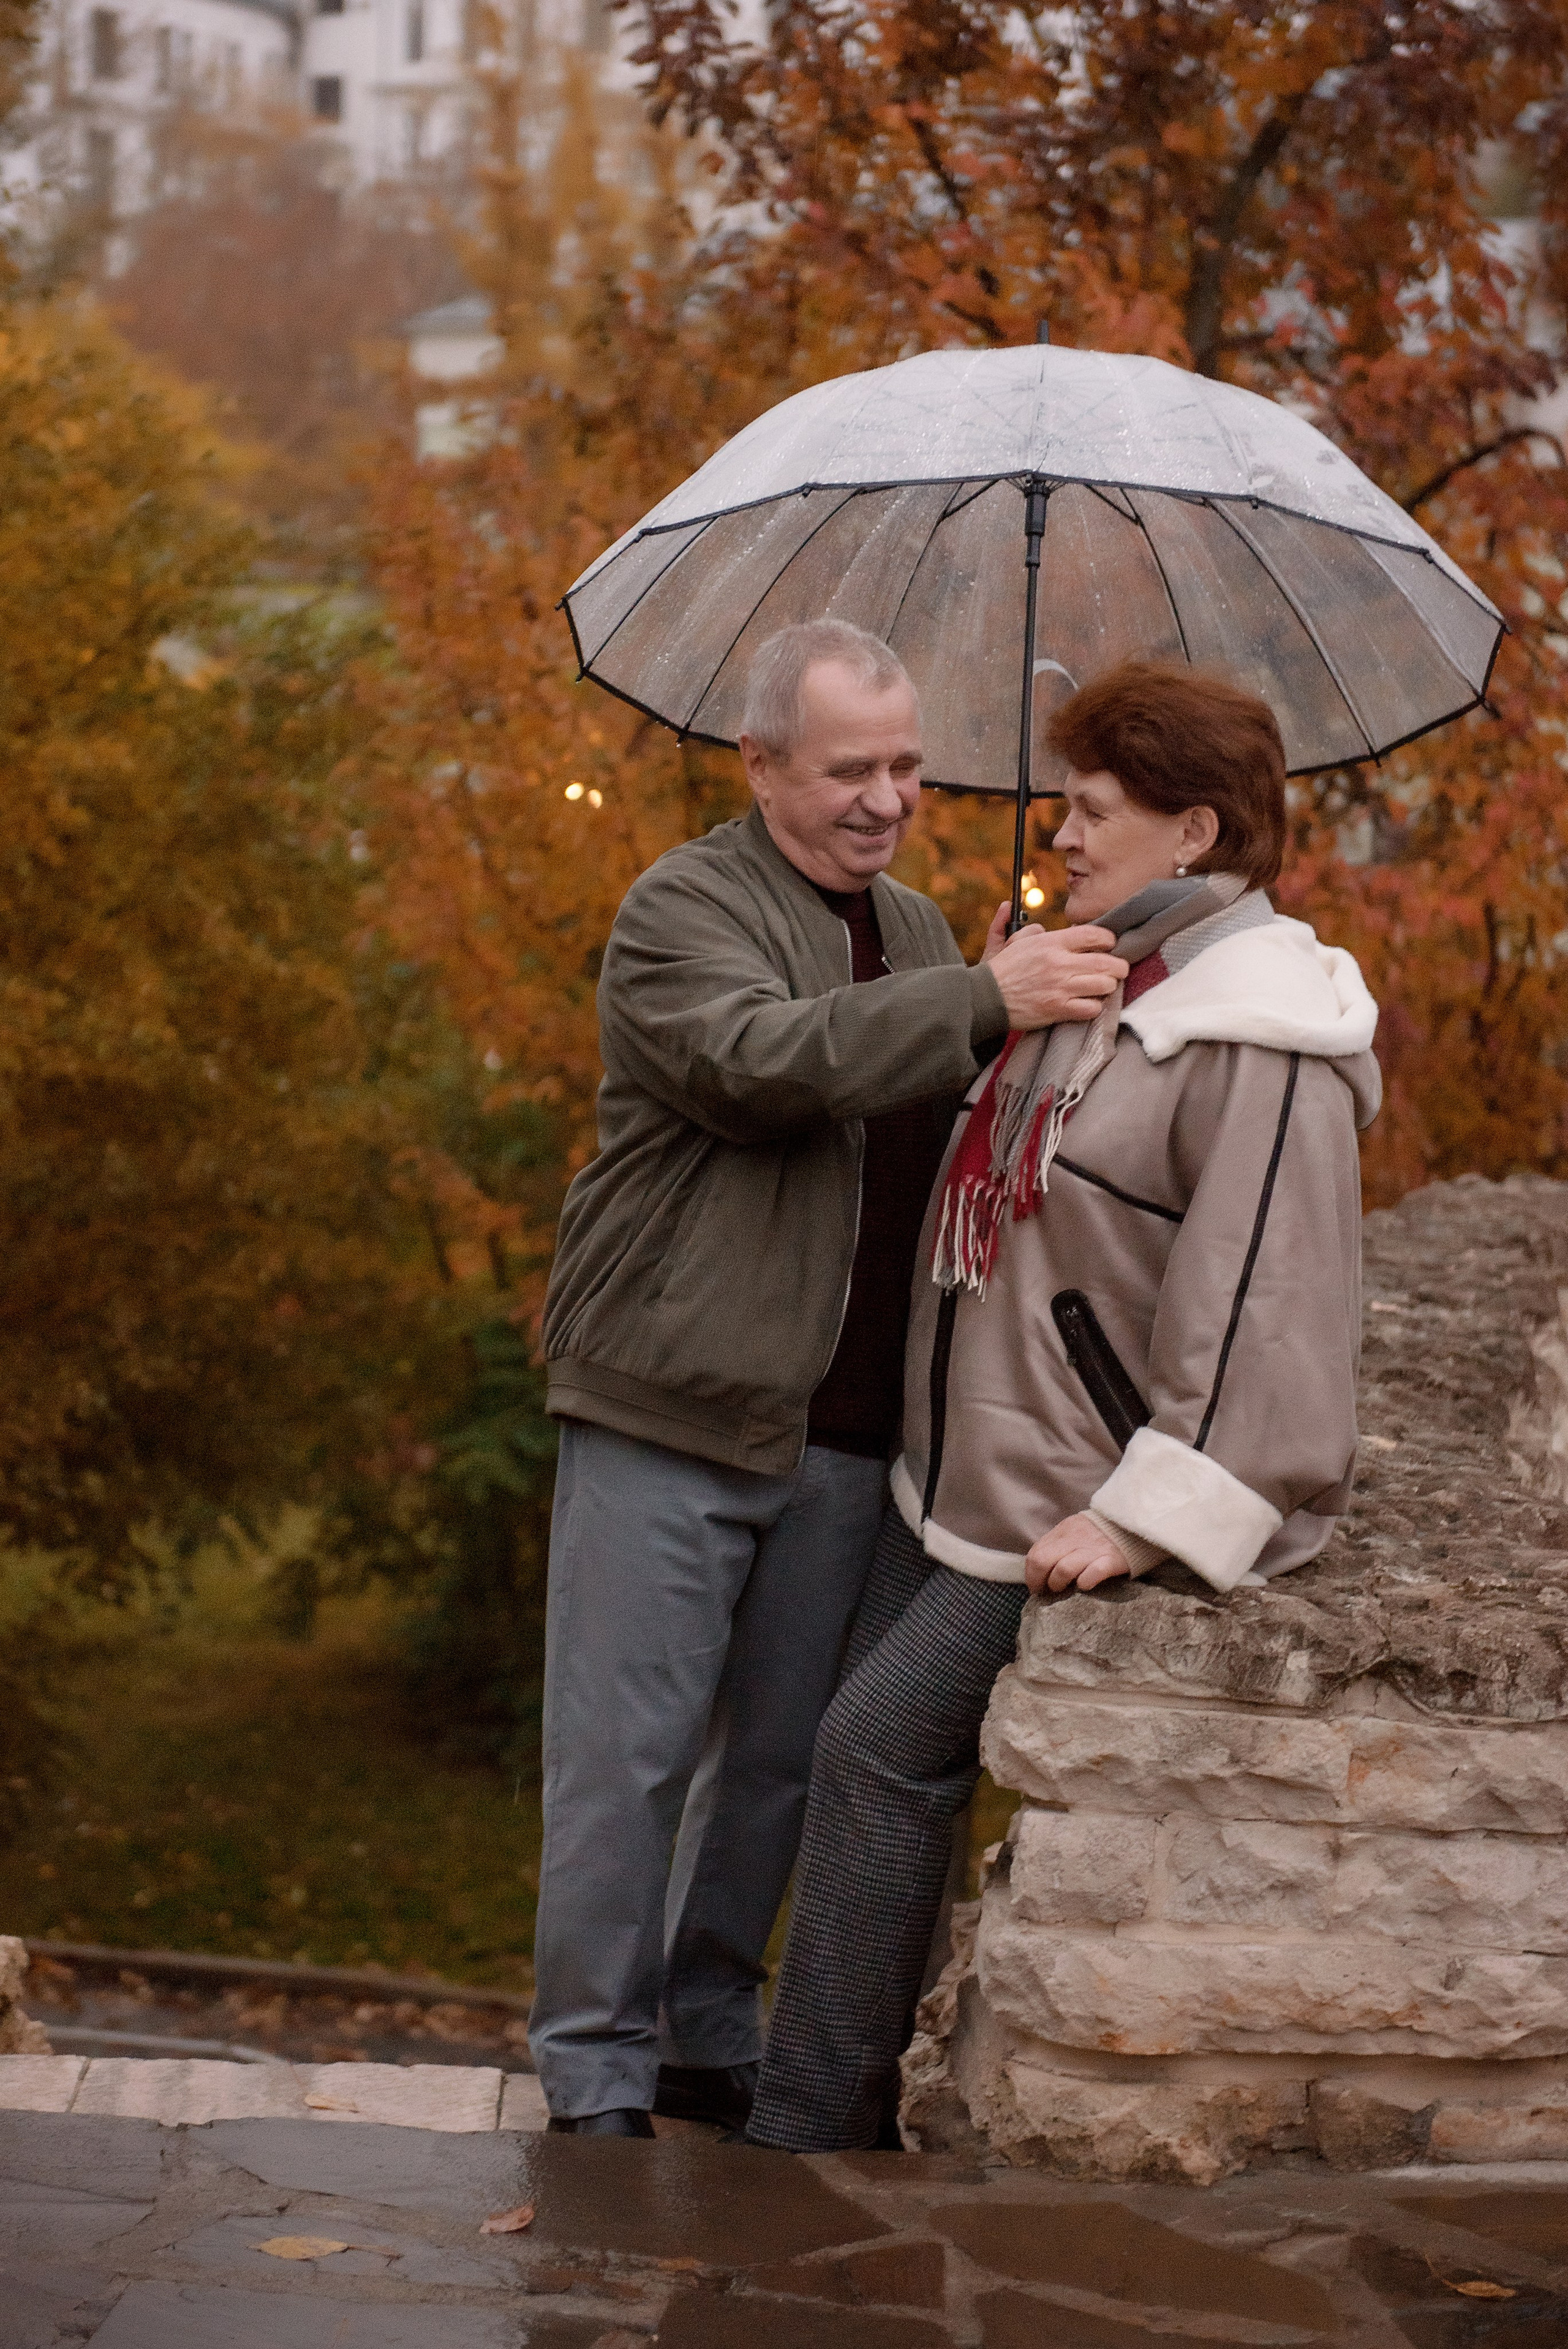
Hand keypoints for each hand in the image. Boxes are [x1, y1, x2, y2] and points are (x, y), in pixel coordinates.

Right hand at [983, 907, 1127, 1030]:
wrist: (986, 998)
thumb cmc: (1002, 970)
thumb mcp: (1015, 942)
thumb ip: (1032, 930)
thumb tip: (1038, 924)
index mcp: (1051, 943)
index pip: (1094, 935)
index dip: (1109, 940)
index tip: (1110, 945)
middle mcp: (1060, 963)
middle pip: (1107, 963)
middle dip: (1119, 967)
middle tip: (1119, 969)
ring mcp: (1061, 988)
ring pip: (1105, 986)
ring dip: (1108, 987)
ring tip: (1103, 987)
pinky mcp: (1058, 1009)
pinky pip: (1091, 1008)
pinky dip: (1094, 1007)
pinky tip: (1088, 1003)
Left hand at [1025, 1513, 1131, 1594]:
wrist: (1134, 1524)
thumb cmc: (1101, 1532)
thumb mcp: (1075, 1531)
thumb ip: (1059, 1544)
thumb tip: (1041, 1567)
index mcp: (1064, 1531)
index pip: (1035, 1553)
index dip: (1031, 1573)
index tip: (1036, 1586)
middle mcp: (1074, 1539)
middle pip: (1043, 1561)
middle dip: (1039, 1581)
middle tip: (1045, 1592)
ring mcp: (1092, 1550)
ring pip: (1063, 1569)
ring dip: (1058, 1583)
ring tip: (1063, 1589)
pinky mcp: (1111, 1560)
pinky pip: (1091, 1574)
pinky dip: (1084, 1583)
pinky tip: (1084, 1586)